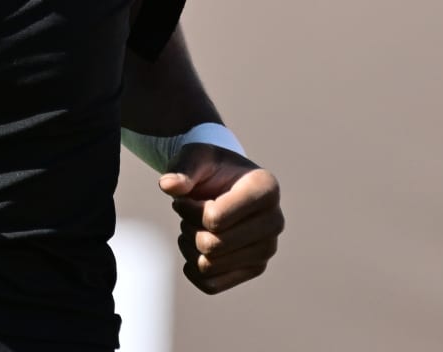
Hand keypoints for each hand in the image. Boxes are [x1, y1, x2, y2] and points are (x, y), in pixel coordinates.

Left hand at [160, 144, 283, 293]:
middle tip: (188, 213)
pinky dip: (193, 268)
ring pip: (209, 266)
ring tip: (194, 226)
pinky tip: (196, 247)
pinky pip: (210, 285)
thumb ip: (182, 169)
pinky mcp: (256, 268)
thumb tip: (168, 185)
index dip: (188, 209)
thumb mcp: (196, 157)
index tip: (187, 196)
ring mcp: (267, 248)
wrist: (225, 184)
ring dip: (189, 246)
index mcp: (266, 189)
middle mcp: (275, 221)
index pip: (214, 219)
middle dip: (189, 228)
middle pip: (211, 246)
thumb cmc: (211, 169)